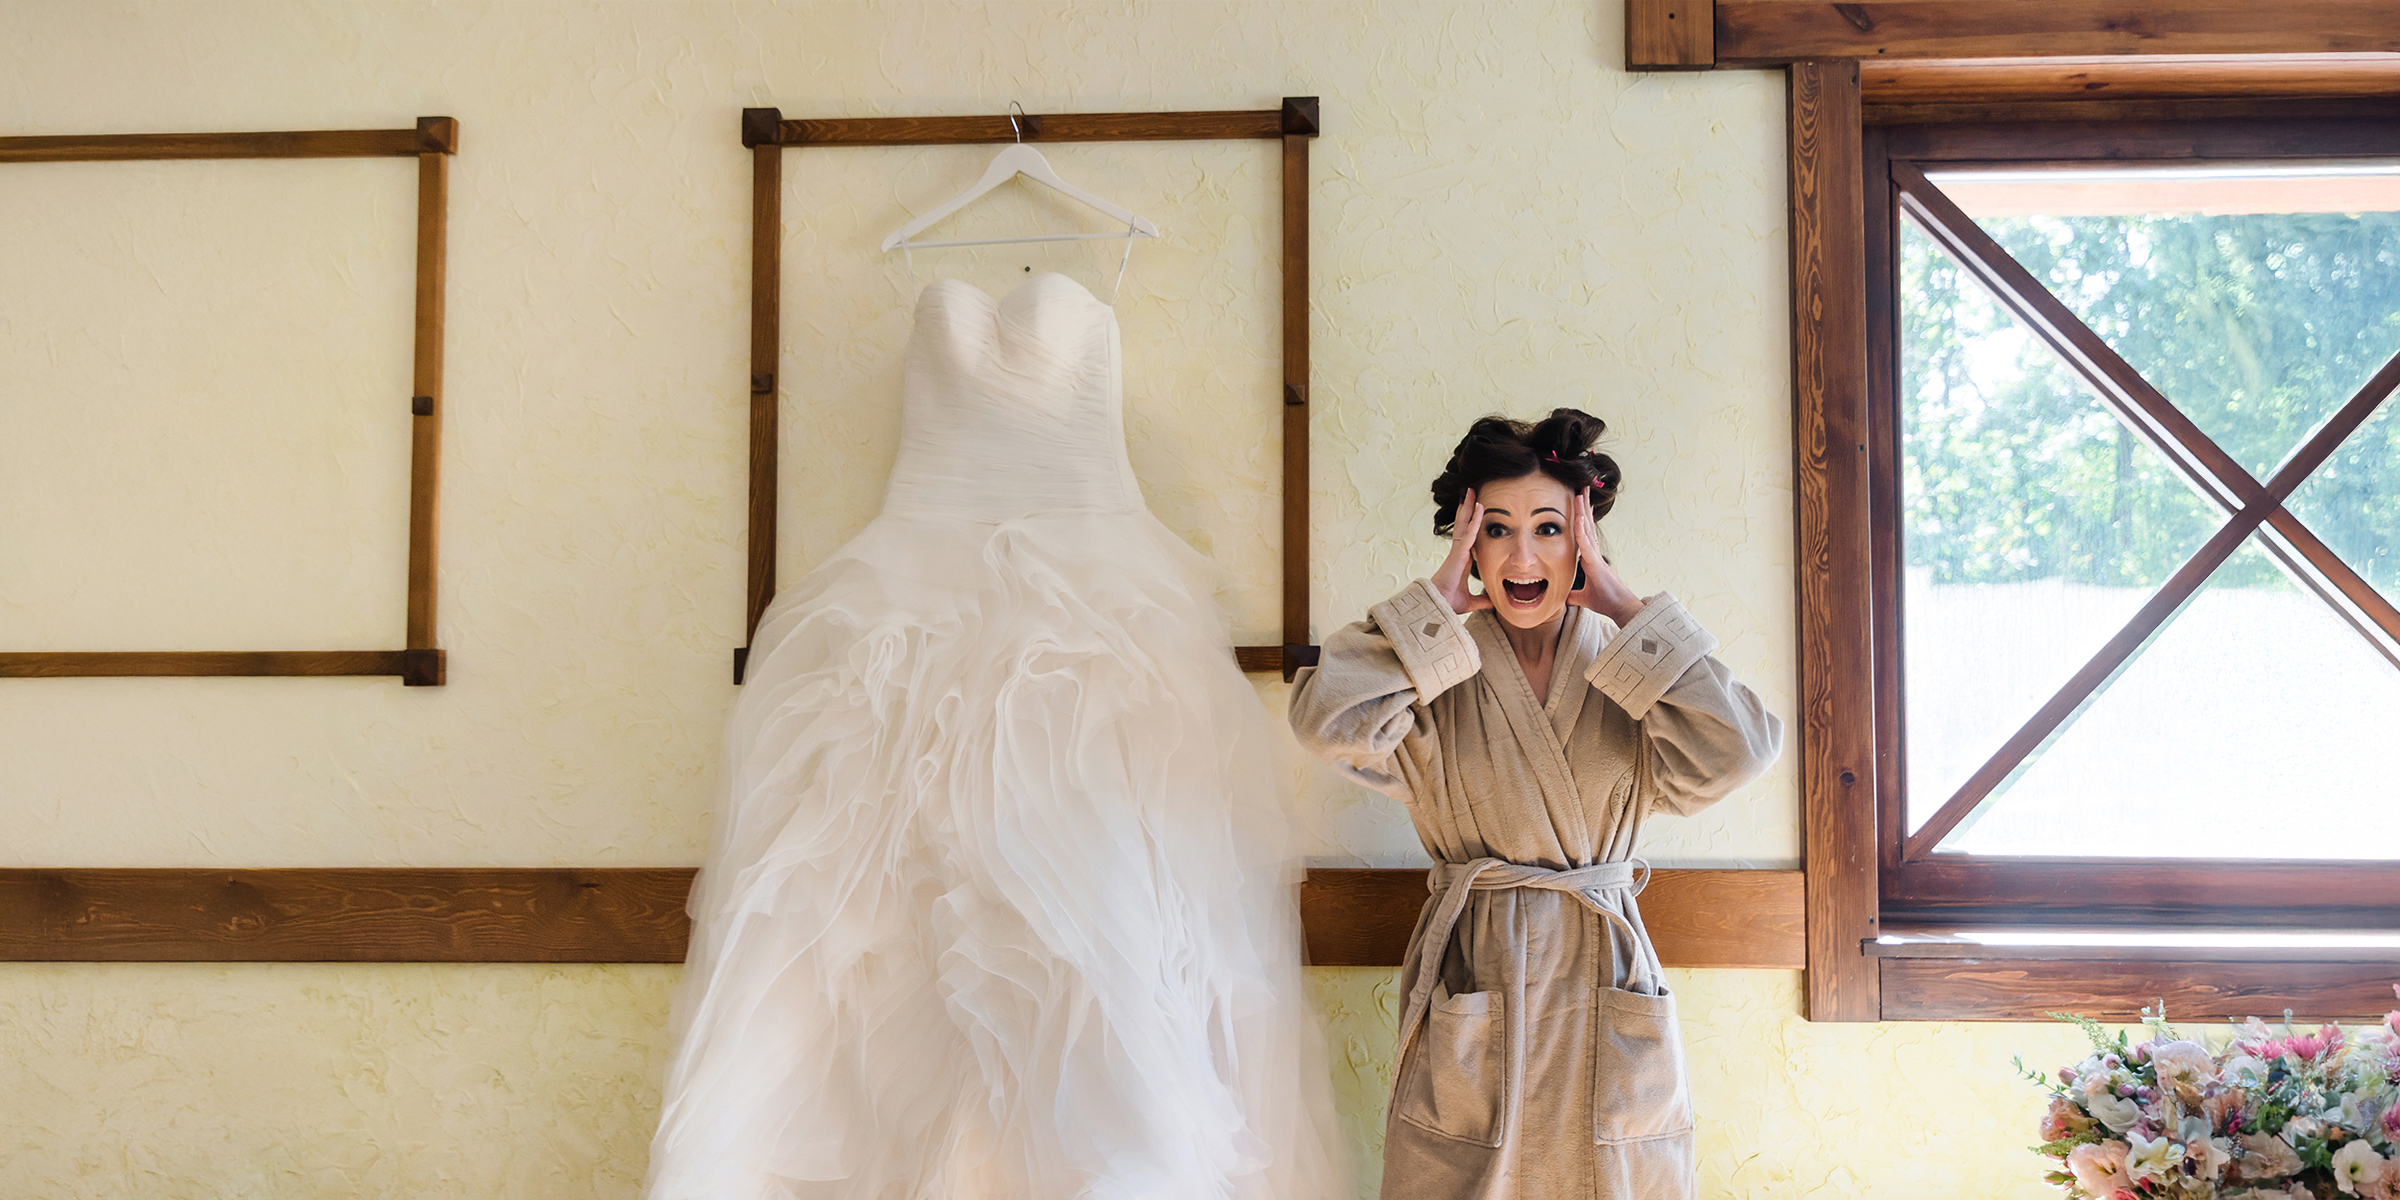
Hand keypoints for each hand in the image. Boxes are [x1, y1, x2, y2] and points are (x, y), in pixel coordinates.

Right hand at [1431, 487, 1493, 614]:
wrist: (1437, 607)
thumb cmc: (1448, 603)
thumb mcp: (1470, 601)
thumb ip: (1482, 600)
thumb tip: (1493, 602)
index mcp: (1462, 560)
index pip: (1468, 536)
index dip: (1470, 523)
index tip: (1474, 511)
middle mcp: (1459, 552)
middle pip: (1463, 525)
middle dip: (1467, 509)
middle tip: (1470, 493)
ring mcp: (1458, 550)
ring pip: (1464, 523)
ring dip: (1469, 506)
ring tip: (1471, 490)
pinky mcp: (1458, 553)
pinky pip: (1468, 532)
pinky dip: (1475, 519)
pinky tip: (1480, 507)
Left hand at [1566, 487, 1643, 624]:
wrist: (1619, 608)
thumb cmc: (1605, 601)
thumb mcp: (1583, 597)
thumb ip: (1574, 594)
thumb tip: (1564, 597)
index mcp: (1590, 558)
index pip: (1584, 534)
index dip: (1582, 519)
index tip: (1580, 506)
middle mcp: (1593, 553)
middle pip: (1587, 525)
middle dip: (1583, 507)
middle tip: (1582, 490)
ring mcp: (1595, 556)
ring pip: (1587, 529)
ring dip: (1582, 511)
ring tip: (1580, 493)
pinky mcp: (1595, 562)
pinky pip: (1586, 543)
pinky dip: (1581, 530)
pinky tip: (1577, 517)